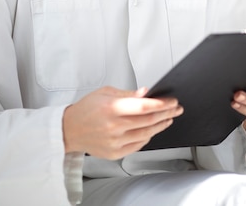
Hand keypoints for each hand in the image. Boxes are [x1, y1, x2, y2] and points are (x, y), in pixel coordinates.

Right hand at [62, 86, 183, 158]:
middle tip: (176, 108)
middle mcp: (114, 127)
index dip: (161, 104)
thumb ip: (128, 94)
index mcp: (111, 108)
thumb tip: (146, 93)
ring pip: (146, 134)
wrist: (69, 129)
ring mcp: (115, 142)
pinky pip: (138, 145)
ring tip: (168, 118)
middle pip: (148, 121)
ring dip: (160, 126)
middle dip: (166, 113)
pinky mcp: (114, 153)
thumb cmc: (86, 108)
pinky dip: (148, 137)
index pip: (143, 107)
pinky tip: (153, 129)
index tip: (172, 101)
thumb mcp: (106, 92)